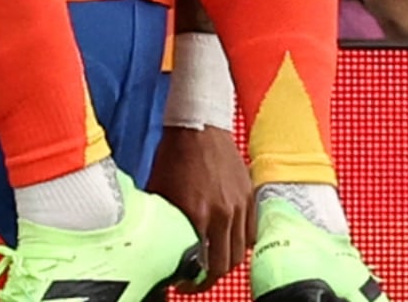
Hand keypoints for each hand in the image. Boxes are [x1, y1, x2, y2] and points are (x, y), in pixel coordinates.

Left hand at [148, 125, 251, 287]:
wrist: (199, 125)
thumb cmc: (175, 153)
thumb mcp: (160, 188)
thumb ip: (163, 219)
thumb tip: (156, 241)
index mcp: (196, 213)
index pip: (200, 263)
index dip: (191, 281)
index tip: (181, 283)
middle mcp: (222, 214)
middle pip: (224, 265)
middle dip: (209, 280)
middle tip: (196, 281)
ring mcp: (239, 207)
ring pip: (240, 253)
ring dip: (226, 264)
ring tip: (212, 265)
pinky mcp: (250, 199)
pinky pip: (251, 235)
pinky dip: (241, 245)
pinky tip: (228, 244)